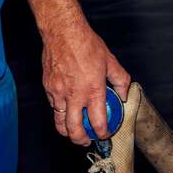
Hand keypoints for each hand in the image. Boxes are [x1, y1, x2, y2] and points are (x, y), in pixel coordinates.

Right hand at [41, 18, 129, 145]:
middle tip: (86, 141)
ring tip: (73, 133)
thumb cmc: (86, 44)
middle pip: (74, 130)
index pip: (98, 122)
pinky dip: (60, 113)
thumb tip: (123, 94)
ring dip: (67, 132)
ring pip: (60, 122)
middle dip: (81, 140)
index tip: (104, 133)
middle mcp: (74, 96)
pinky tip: (66, 111)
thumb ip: (120, 80)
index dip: (102, 133)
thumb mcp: (110, 61)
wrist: (62, 32)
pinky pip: (54, 107)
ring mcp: (59, 93)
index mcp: (92, 91)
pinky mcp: (49, 88)